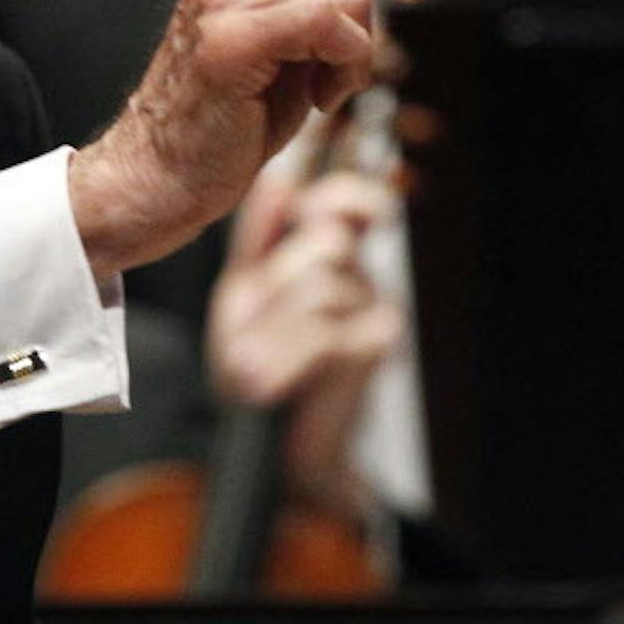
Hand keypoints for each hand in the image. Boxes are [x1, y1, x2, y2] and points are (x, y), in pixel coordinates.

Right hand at [67, 0, 421, 278]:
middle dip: (369, 17)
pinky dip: (345, 67)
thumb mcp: (302, 16)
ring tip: (316, 81)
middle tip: (330, 61)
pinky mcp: (230, 37)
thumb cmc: (244, 97)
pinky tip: (317, 95)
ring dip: (356, 52)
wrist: (173, 165)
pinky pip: (329, 21)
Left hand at [207, 167, 403, 513]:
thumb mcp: (243, 293)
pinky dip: (285, 361)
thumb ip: (259, 237)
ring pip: (322, 289)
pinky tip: (268, 384)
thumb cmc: (255, 364)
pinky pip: (325, 334)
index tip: (312, 204)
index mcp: (324, 254)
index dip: (343, 191)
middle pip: (324, 241)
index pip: (347, 200)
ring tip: (252, 368)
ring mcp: (377, 309)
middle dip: (275, 287)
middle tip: (247, 336)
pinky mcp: (379, 348)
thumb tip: (283, 180)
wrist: (268, 443)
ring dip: (271, 333)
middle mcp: (359, 275)